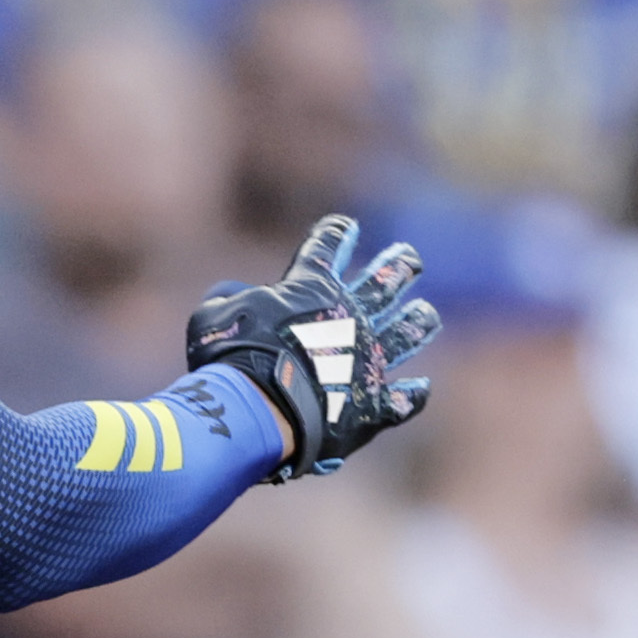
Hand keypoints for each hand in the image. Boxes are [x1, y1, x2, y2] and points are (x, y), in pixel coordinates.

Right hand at [188, 214, 438, 474]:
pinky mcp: (374, 405)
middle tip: (410, 259)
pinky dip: (411, 396)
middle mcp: (349, 317)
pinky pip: (403, 400)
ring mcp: (368, 361)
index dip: (336, 233)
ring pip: (406, 333)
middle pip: (385, 281)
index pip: (327, 246)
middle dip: (399, 266)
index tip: (345, 226)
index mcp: (310, 289)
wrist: (258, 411)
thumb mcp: (212, 318)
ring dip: (417, 322)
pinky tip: (419, 391)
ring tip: (425, 315)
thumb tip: (228, 295)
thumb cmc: (230, 359)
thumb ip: (224, 302)